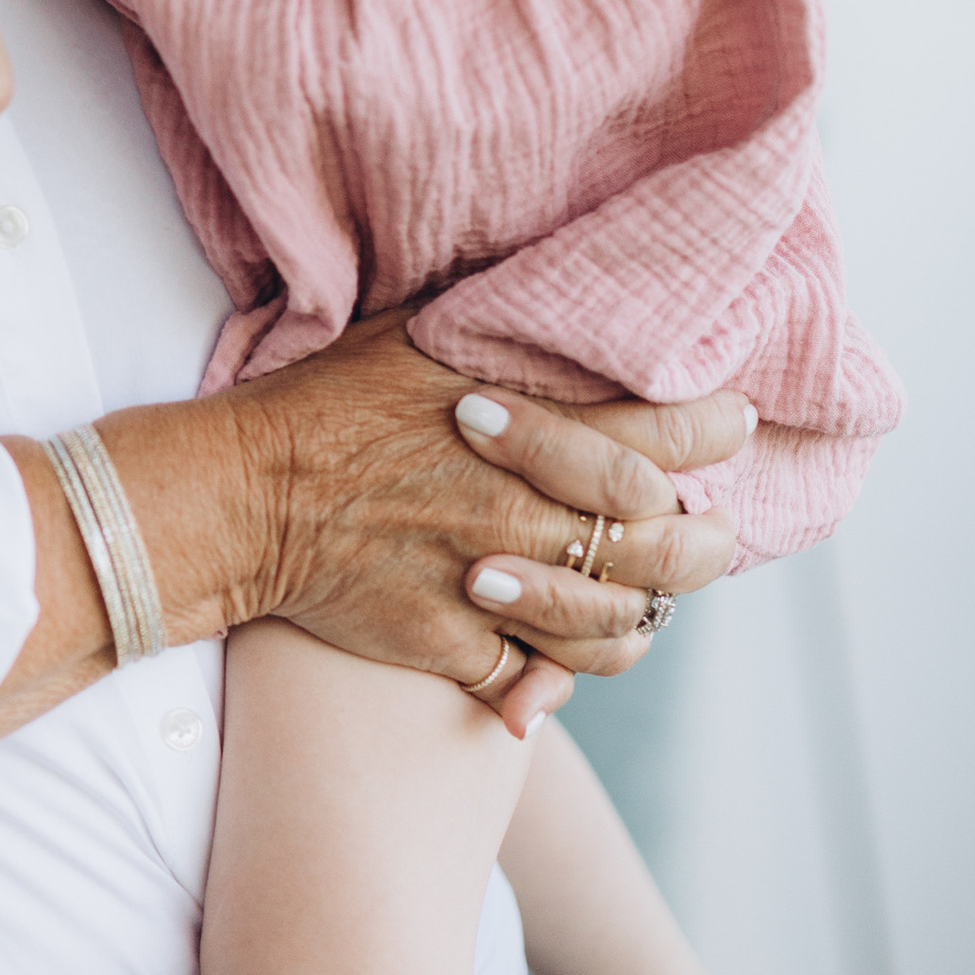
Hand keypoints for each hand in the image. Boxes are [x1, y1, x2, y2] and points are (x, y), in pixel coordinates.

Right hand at [226, 316, 745, 737]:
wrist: (241, 495)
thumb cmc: (327, 403)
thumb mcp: (415, 335)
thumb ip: (499, 327)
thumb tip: (560, 295)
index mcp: (521, 424)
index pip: (660, 431)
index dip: (716, 429)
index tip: (733, 421)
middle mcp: (516, 506)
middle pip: (664, 543)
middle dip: (706, 540)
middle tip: (711, 527)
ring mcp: (485, 582)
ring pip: (613, 625)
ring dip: (638, 614)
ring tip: (643, 595)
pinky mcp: (447, 644)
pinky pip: (536, 678)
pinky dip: (553, 677)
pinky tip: (559, 656)